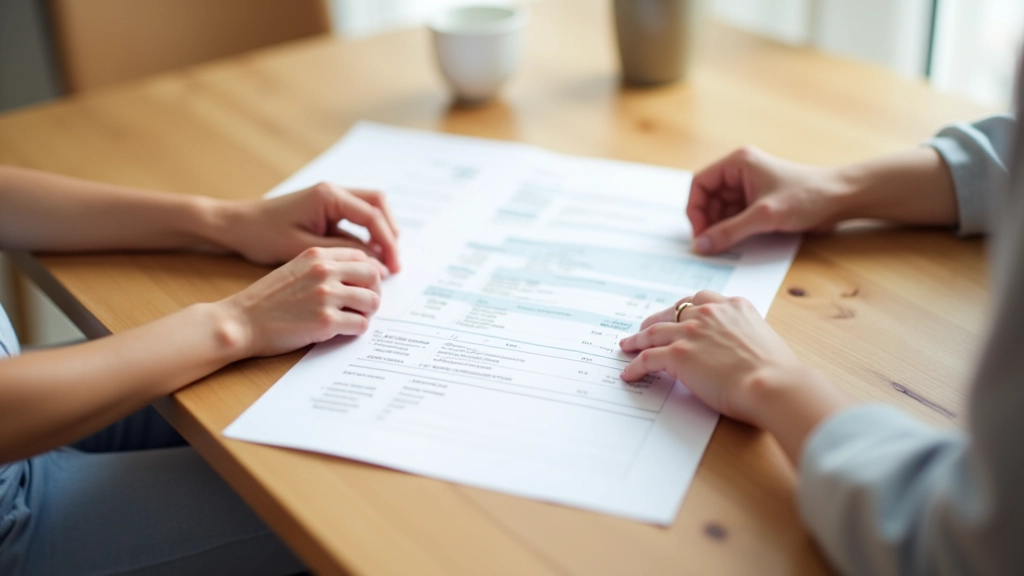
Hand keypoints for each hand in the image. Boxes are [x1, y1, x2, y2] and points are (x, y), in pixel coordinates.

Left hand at [218, 182, 400, 272]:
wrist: (235, 226)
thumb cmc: (263, 235)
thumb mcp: (304, 248)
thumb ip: (342, 252)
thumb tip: (375, 262)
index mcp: (328, 196)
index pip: (372, 216)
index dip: (388, 243)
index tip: (394, 267)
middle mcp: (333, 191)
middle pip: (378, 204)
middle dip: (391, 232)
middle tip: (395, 261)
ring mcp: (330, 198)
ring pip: (370, 209)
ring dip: (380, 232)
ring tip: (384, 261)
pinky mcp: (325, 209)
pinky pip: (355, 219)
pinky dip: (366, 235)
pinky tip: (366, 257)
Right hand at [218, 247, 381, 357]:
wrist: (240, 322)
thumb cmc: (266, 299)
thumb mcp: (294, 268)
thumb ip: (323, 267)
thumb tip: (357, 276)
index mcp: (316, 255)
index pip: (361, 256)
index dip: (368, 272)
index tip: (366, 285)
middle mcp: (324, 271)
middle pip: (373, 276)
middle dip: (374, 291)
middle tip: (366, 304)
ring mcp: (326, 296)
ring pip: (372, 301)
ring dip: (368, 312)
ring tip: (355, 318)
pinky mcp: (326, 322)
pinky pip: (360, 324)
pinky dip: (357, 329)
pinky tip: (344, 330)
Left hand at [619, 291, 851, 461]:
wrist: (773, 384)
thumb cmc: (777, 371)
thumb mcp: (764, 339)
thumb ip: (745, 336)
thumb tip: (738, 350)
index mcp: (734, 306)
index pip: (700, 299)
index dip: (684, 308)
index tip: (676, 314)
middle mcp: (710, 313)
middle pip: (672, 312)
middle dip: (656, 320)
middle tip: (645, 328)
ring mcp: (691, 332)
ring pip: (654, 332)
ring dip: (638, 340)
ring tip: (628, 346)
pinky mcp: (678, 355)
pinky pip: (648, 358)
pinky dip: (635, 365)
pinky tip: (629, 373)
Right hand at [688, 147, 846, 253]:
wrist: (842, 199)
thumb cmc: (807, 197)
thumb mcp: (763, 216)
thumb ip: (729, 232)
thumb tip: (700, 246)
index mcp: (738, 163)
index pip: (700, 184)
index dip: (695, 209)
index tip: (699, 234)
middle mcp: (740, 171)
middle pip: (708, 198)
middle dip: (708, 221)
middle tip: (711, 245)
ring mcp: (750, 187)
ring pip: (721, 210)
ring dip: (721, 228)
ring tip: (726, 245)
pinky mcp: (760, 201)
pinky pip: (736, 216)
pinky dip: (733, 230)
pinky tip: (739, 242)